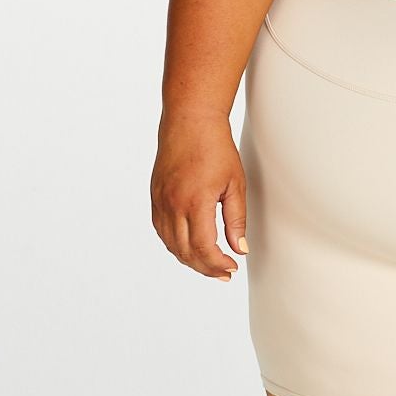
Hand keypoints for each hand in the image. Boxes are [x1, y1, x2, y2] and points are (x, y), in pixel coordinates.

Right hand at [151, 111, 248, 279]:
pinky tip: (190, 247)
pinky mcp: (155, 197)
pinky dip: (175, 244)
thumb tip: (240, 249)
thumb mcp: (235, 184)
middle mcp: (173, 204)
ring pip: (171, 244)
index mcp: (195, 202)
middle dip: (206, 268)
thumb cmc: (216, 149)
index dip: (217, 264)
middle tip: (224, 273)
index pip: (204, 248)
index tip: (232, 268)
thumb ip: (236, 220)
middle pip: (186, 251)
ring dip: (190, 259)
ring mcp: (160, 201)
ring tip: (209, 265)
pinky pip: (162, 230)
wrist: (189, 121)